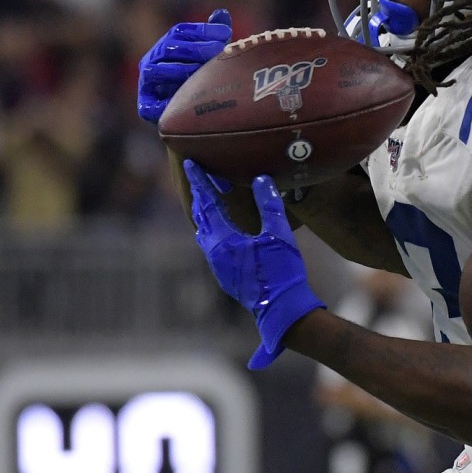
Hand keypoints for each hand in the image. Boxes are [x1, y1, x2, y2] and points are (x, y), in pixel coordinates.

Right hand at [136, 9, 232, 123]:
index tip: (226, 33)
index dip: (203, 30)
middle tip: (218, 52)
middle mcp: (153, 59)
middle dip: (196, 49)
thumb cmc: (204, 79)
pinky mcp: (146, 106)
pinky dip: (164, 103)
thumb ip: (215, 35)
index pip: (180, 31)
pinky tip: (185, 101)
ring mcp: (147, 82)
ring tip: (203, 74)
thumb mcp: (212, 56)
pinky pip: (150, 104)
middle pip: (169, 47)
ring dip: (181, 70)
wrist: (191, 115)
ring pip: (156, 70)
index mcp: (168, 45)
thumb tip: (222, 13)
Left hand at [185, 160, 324, 368]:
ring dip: (205, 214)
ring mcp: (218, 266)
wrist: (281, 309)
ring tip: (209, 200)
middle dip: (200, 195)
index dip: (200, 181)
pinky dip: (213, 229)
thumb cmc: (282, 271)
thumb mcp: (279, 234)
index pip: (207, 202)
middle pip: (201, 217)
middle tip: (199, 177)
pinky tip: (223, 230)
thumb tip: (261, 178)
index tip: (190, 163)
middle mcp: (215, 252)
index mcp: (223, 240)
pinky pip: (212, 246)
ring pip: (205, 233)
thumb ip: (269, 204)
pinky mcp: (226, 275)